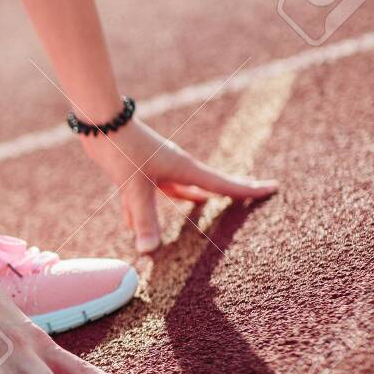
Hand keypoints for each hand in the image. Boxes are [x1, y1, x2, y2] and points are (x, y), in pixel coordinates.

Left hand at [81, 119, 278, 252]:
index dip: (246, 190)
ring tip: (205, 204)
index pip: (222, 183)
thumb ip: (143, 218)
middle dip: (229, 189)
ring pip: (180, 187)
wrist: (100, 123)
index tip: (272, 188)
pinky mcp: (139, 170)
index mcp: (183, 168)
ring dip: (192, 196)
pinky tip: (137, 223)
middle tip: (253, 191)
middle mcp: (174, 167)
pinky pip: (152, 191)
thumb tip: (150, 251)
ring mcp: (157, 167)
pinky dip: (151, 206)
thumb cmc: (121, 149)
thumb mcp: (134, 187)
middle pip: (208, 183)